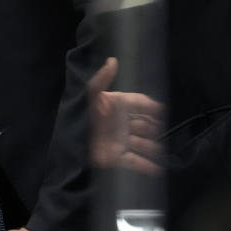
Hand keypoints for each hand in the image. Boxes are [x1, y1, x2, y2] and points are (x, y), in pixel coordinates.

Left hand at [88, 57, 164, 175]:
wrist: (69, 142)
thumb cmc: (81, 115)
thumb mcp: (90, 95)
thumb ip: (101, 79)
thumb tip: (113, 60)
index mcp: (117, 106)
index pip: (139, 103)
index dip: (150, 106)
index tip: (161, 110)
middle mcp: (122, 122)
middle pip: (145, 124)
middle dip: (153, 128)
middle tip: (161, 131)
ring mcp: (121, 140)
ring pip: (143, 143)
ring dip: (152, 147)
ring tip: (161, 150)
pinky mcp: (117, 157)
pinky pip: (135, 161)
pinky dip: (146, 166)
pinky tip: (156, 170)